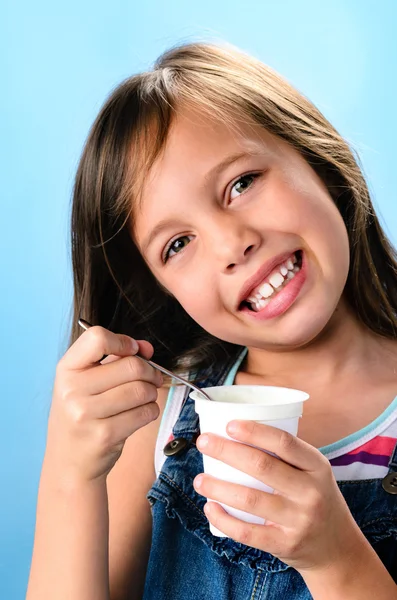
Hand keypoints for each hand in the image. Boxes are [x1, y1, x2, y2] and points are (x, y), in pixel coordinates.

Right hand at [46, 326, 162, 483]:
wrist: (69, 464)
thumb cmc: (82, 416)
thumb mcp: (86, 383)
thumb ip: (116, 358)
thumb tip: (146, 348)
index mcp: (66, 369)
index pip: (97, 338)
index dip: (123, 342)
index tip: (133, 351)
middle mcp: (72, 389)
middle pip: (131, 365)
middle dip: (150, 371)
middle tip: (152, 378)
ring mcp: (86, 413)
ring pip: (142, 389)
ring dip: (152, 392)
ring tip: (145, 397)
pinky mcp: (105, 434)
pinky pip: (145, 412)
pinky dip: (151, 410)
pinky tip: (141, 414)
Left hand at [193, 420, 364, 573]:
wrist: (338, 550)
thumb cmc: (316, 500)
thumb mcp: (314, 473)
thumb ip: (286, 456)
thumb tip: (236, 432)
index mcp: (317, 466)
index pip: (284, 442)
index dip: (254, 431)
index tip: (228, 425)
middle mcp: (311, 492)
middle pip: (261, 466)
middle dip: (226, 451)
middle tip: (203, 442)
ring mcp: (299, 520)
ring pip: (249, 499)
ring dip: (217, 487)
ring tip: (199, 479)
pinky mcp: (285, 544)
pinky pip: (247, 533)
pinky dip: (223, 519)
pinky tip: (210, 507)